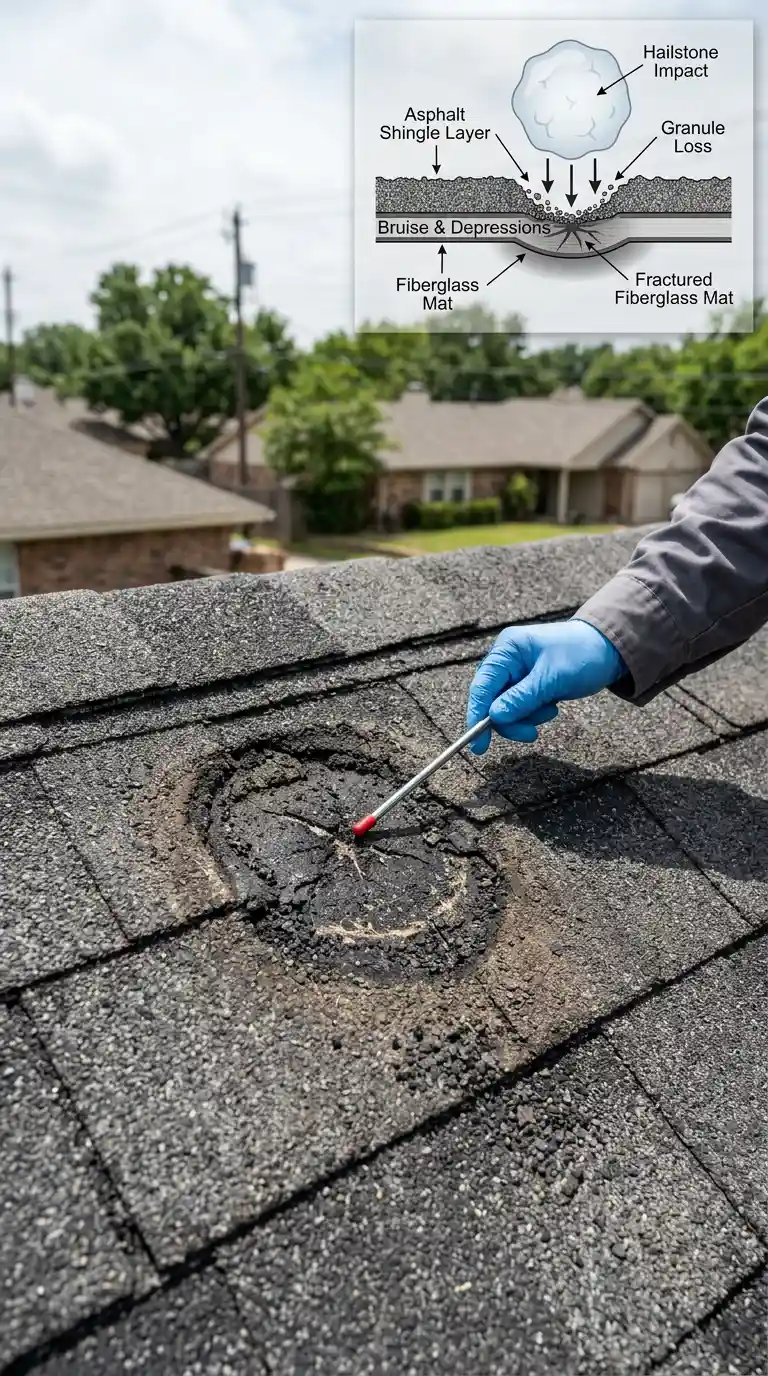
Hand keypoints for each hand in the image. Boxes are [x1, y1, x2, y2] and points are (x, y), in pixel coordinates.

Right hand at [466, 618, 626, 754]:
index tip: (479, 744)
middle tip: (530, 733)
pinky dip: (533, 713)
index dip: (477, 715)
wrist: (608, 649)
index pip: (482, 686)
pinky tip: (551, 705)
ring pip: (506, 708)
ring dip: (526, 717)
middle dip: (511, 719)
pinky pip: (520, 707)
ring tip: (551, 709)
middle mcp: (507, 659)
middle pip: (491, 700)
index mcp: (507, 649)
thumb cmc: (582, 654)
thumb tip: (494, 717)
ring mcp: (516, 673)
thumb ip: (521, 699)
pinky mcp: (527, 684)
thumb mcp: (551, 679)